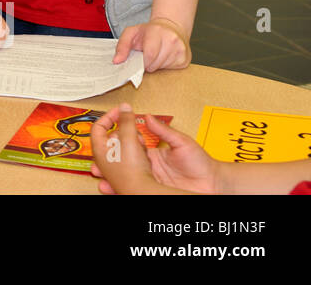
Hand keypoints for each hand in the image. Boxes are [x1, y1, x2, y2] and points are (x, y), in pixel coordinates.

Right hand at [90, 103, 217, 193]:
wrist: (215, 183)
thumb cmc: (202, 162)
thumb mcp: (181, 142)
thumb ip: (164, 131)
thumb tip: (148, 117)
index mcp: (153, 154)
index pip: (129, 148)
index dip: (117, 146)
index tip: (106, 142)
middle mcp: (150, 168)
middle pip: (124, 167)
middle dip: (108, 166)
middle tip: (95, 166)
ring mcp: (152, 182)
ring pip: (128, 180)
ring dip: (113, 181)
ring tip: (101, 180)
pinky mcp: (156, 192)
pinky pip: (138, 191)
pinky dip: (125, 191)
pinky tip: (115, 191)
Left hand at [113, 18, 190, 71]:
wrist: (170, 27)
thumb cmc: (148, 31)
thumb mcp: (131, 33)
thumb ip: (122, 46)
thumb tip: (116, 61)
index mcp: (157, 31)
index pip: (149, 54)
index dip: (142, 62)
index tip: (139, 61)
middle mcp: (172, 39)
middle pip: (155, 64)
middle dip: (147, 64)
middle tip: (147, 56)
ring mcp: (181, 49)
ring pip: (163, 68)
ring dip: (156, 65)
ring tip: (156, 55)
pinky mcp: (186, 59)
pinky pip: (172, 70)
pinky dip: (165, 66)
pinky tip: (164, 57)